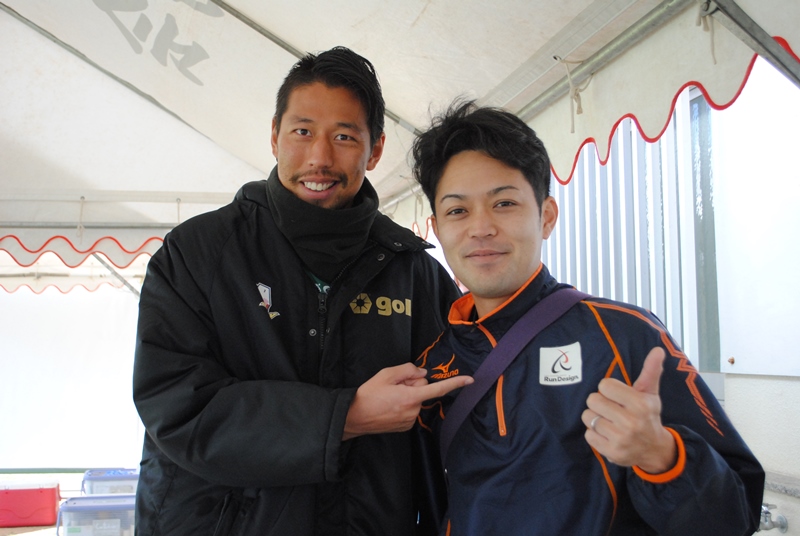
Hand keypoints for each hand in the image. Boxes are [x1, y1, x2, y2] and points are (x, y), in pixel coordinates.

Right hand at [343, 363, 472, 439]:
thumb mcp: (386, 374)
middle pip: (422, 390)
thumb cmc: (369, 394)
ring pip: (416, 400)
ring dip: (407, 396)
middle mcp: (413, 411)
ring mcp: (409, 421)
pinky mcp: (404, 427)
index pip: (438, 389)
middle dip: (412, 385)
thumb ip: (407, 370)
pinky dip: (403, 405)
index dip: (455, 383)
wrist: (354, 416)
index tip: (470, 380)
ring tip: (388, 397)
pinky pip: (411, 410)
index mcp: (411, 397)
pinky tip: (389, 406)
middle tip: (394, 385)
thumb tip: (422, 373)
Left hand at [582, 347, 676, 473]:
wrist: (654, 449)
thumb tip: (658, 350)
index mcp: (640, 404)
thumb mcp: (650, 394)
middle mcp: (631, 422)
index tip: (617, 396)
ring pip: (588, 417)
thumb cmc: (648, 416)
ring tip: (609, 421)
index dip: (608, 389)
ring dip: (595, 418)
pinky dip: (595, 434)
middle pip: (593, 400)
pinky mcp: (611, 452)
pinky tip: (608, 434)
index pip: (604, 385)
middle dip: (600, 403)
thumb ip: (650, 371)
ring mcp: (620, 439)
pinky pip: (588, 435)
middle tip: (611, 409)